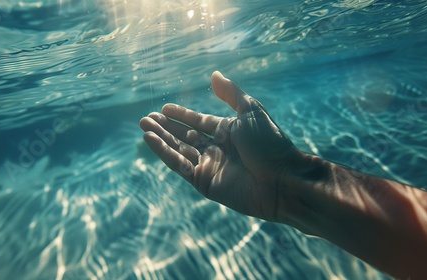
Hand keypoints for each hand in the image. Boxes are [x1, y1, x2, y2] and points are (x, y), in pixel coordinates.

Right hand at [139, 71, 311, 221]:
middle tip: (146, 118)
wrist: (282, 179)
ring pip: (179, 150)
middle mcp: (217, 148)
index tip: (164, 109)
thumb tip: (214, 74)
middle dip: (166, 127)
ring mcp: (210, 166)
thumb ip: (231, 93)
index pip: (199, 121)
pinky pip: (180, 165)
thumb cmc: (270, 143)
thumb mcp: (250, 111)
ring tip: (144, 127)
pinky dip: (164, 153)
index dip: (182, 115)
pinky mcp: (204, 182)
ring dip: (161, 138)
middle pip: (186, 136)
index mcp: (228, 132)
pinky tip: (151, 140)